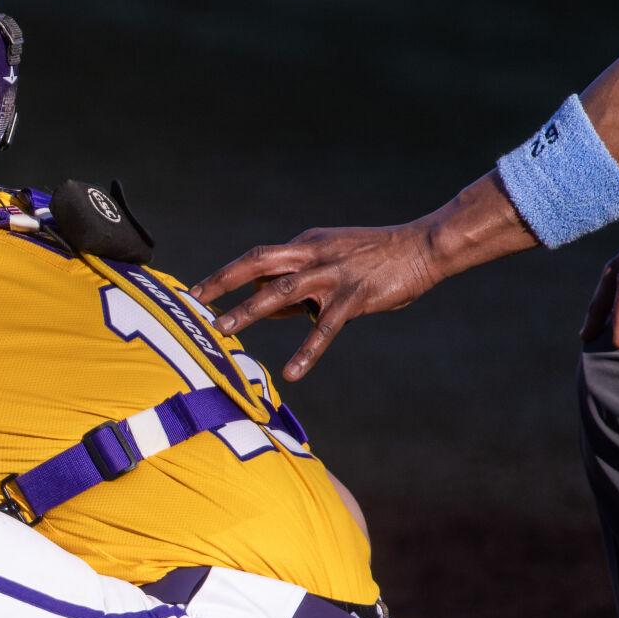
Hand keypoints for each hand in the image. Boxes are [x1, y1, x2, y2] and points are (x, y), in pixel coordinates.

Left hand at [190, 224, 440, 380]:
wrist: (423, 247)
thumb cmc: (374, 259)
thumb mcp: (329, 263)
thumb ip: (296, 285)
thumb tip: (263, 307)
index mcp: (304, 245)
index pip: (258, 260)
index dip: (227, 276)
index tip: (198, 292)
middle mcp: (313, 254)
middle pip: (257, 262)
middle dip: (223, 281)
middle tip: (195, 301)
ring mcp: (332, 274)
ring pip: (282, 290)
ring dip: (249, 309)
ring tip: (223, 329)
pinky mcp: (354, 296)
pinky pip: (324, 328)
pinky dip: (307, 350)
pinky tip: (292, 372)